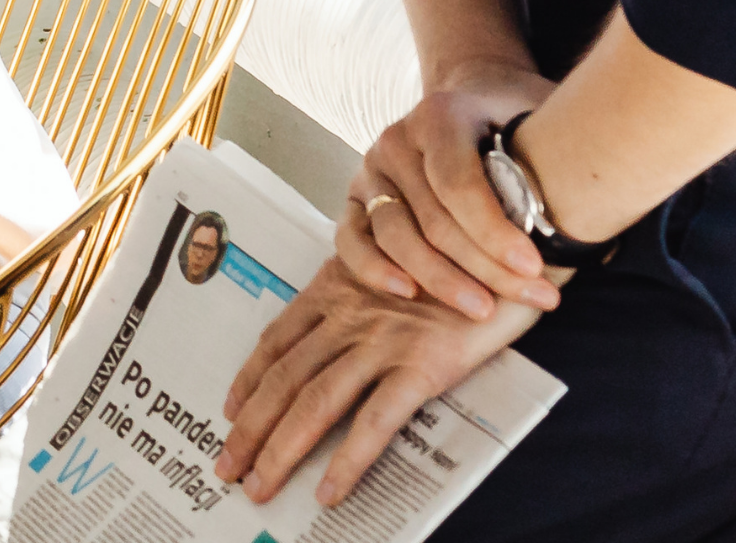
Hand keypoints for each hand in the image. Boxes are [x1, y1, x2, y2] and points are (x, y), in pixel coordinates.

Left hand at [220, 250, 542, 510]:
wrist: (509, 246)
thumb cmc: (456, 259)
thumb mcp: (394, 266)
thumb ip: (361, 298)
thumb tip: (339, 340)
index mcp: (334, 288)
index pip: (276, 340)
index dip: (248, 378)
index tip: (229, 411)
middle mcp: (348, 314)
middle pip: (283, 379)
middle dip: (250, 429)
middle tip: (227, 467)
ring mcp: (382, 340)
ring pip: (315, 403)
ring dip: (281, 451)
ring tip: (260, 488)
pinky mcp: (422, 365)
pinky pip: (375, 420)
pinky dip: (348, 460)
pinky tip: (330, 489)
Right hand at [338, 59, 562, 321]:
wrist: (474, 99)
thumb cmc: (517, 118)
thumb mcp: (545, 113)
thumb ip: (563, 144)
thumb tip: (598, 194)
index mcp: (440, 114)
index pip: (459, 183)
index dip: (494, 232)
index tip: (536, 269)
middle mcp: (397, 139)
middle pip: (433, 218)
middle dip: (484, 267)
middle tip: (536, 300)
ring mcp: (371, 169)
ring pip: (395, 234)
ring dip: (440, 279)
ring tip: (483, 309)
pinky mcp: (357, 197)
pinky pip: (352, 237)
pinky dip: (373, 267)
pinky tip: (407, 291)